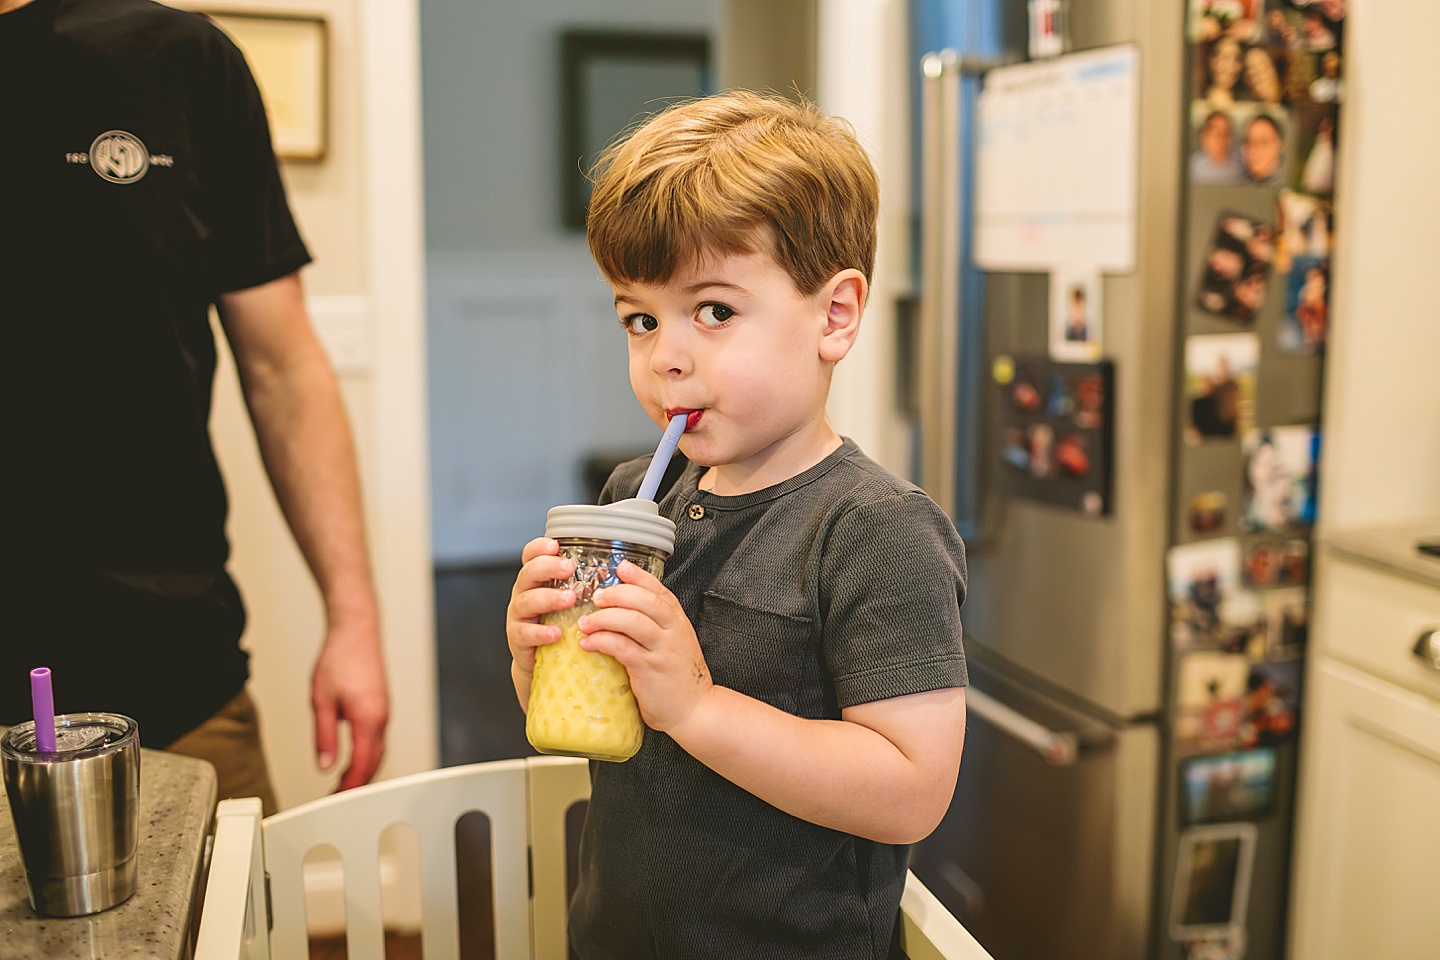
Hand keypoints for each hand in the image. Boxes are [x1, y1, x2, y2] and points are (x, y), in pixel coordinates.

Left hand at [311, 619, 388, 790]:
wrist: (356, 630)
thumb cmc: (341, 657)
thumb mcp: (322, 700)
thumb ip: (325, 736)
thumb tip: (325, 764)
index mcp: (369, 719)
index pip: (362, 765)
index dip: (349, 787)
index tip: (335, 799)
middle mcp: (381, 718)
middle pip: (374, 763)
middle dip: (357, 784)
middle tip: (336, 796)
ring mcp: (384, 712)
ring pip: (378, 752)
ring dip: (363, 770)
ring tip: (342, 783)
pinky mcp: (381, 706)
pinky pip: (378, 739)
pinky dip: (367, 755)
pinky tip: (354, 758)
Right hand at [506, 538, 575, 676]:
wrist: (543, 660)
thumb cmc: (562, 625)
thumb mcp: (571, 600)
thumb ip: (585, 584)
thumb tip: (623, 569)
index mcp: (537, 580)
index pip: (531, 556)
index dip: (539, 548)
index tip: (555, 545)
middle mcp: (525, 593)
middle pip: (528, 573)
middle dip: (547, 567)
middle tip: (568, 568)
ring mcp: (519, 616)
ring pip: (526, 601)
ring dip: (548, 598)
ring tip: (569, 599)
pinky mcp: (518, 640)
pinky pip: (524, 633)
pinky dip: (540, 632)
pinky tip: (556, 633)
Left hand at [577, 560, 711, 730]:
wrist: (694, 710)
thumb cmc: (677, 677)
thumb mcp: (672, 643)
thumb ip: (654, 625)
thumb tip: (621, 608)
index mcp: (677, 621)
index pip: (659, 589)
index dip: (638, 576)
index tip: (619, 566)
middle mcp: (672, 631)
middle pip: (645, 600)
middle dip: (617, 594)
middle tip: (595, 597)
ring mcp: (662, 649)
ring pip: (632, 620)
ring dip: (604, 617)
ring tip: (585, 622)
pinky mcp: (649, 669)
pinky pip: (621, 648)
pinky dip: (601, 641)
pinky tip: (588, 643)